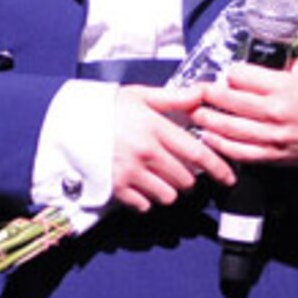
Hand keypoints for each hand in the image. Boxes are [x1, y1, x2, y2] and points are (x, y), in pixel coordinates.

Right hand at [112, 82, 235, 212]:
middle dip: (189, 178)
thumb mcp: (141, 95)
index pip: (198, 154)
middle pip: (185, 179)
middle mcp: (146, 153)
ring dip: (169, 190)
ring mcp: (130, 172)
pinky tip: (142, 186)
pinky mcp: (115, 187)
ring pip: (168, 195)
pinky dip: (147, 200)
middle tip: (181, 170)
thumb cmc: (107, 107)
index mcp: (155, 128)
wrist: (69, 122)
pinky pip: (144, 205)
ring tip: (160, 177)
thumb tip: (202, 93)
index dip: (218, 168)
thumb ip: (174, 98)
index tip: (228, 177)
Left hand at [193, 60, 297, 171]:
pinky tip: (209, 138)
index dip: (231, 73)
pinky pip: (242, 152)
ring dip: (207, 120)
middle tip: (195, 91)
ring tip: (194, 113)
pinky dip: (222, 145)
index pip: (242, 76)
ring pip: (230, 127)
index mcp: (285, 86)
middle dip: (208, 94)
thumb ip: (284, 67)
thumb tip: (260, 66)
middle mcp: (276, 111)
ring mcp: (274, 136)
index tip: (227, 74)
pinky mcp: (275, 155)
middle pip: (230, 100)